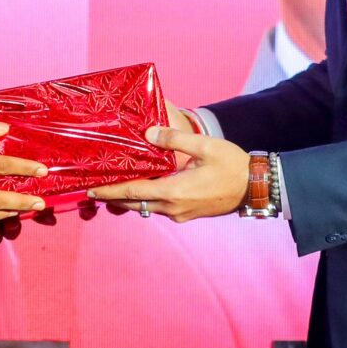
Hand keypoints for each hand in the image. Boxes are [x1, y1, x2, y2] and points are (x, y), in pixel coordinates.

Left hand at [85, 125, 248, 221]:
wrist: (256, 188)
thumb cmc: (233, 165)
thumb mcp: (205, 147)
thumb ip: (175, 139)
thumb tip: (148, 133)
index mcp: (174, 192)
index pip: (132, 193)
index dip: (109, 192)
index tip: (90, 191)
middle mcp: (173, 208)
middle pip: (135, 204)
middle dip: (114, 197)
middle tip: (94, 189)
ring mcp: (180, 214)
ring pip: (147, 208)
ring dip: (130, 199)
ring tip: (114, 187)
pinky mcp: (187, 214)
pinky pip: (160, 208)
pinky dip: (146, 200)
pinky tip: (143, 188)